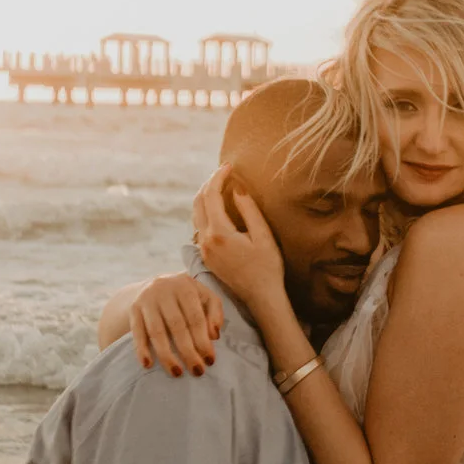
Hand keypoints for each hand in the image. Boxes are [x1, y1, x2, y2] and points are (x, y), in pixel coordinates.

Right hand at [128, 272, 221, 376]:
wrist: (153, 285)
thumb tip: (214, 336)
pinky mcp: (133, 309)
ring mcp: (146, 300)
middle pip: (177, 326)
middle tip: (197, 371)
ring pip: (156, 331)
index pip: (195, 318)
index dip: (203, 341)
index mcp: (185, 286)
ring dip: (166, 355)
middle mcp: (164, 290)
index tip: (209, 360)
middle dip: (188, 351)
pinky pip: (137, 332)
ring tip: (176, 372)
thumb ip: (214, 313)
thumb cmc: (185, 296)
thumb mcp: (204, 297)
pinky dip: (141, 349)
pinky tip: (148, 364)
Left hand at [190, 166, 286, 316]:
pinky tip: (219, 207)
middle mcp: (205, 241)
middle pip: (198, 202)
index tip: (229, 166)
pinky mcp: (205, 256)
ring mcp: (203, 249)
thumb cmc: (268, 267)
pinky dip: (206, 210)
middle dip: (209, 183)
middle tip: (224, 172)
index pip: (211, 195)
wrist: (261, 297)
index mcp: (219, 233)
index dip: (218, 176)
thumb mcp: (263, 235)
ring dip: (205, 196)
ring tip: (221, 185)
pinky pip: (200, 226)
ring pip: (196, 214)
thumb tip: (236, 187)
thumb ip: (248, 210)